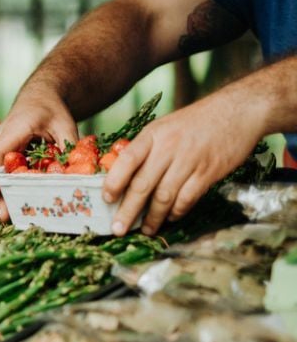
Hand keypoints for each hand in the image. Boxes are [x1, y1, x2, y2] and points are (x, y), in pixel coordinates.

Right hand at [0, 88, 77, 220]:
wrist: (41, 97)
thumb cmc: (50, 107)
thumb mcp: (64, 123)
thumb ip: (69, 145)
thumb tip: (79, 172)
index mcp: (14, 130)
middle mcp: (5, 141)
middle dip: (0, 192)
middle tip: (5, 216)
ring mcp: (8, 149)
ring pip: (2, 173)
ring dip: (7, 193)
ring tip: (12, 217)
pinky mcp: (14, 156)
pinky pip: (12, 173)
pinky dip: (15, 188)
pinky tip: (23, 204)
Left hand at [103, 93, 260, 235]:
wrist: (236, 111)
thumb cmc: (196, 121)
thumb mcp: (164, 126)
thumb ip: (147, 148)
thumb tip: (124, 174)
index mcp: (152, 134)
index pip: (127, 160)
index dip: (114, 181)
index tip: (106, 199)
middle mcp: (168, 148)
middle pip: (142, 184)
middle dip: (128, 210)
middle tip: (118, 228)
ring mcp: (189, 161)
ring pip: (164, 196)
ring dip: (153, 217)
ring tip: (146, 230)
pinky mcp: (209, 172)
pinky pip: (188, 198)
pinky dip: (177, 211)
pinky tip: (171, 218)